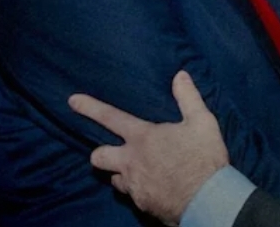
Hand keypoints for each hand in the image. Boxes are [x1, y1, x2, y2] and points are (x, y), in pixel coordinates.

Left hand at [69, 71, 228, 225]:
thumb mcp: (202, 122)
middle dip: (100, 153)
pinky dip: (139, 190)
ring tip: (139, 171)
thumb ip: (188, 97)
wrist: (207, 200)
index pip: (110, 117)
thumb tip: (180, 76)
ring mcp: (134, 185)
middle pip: (98, 156)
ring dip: (122, 174)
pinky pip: (132, 195)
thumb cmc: (203, 158)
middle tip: (115, 153)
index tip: (72, 101)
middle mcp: (131, 161)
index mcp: (143, 137)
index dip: (90, 108)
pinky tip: (154, 188)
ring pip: (114, 179)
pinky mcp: (141, 204)